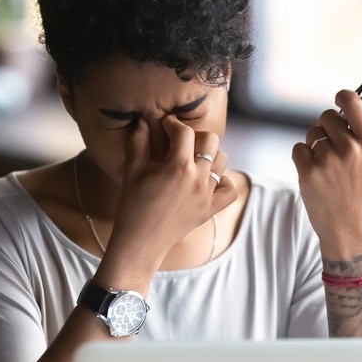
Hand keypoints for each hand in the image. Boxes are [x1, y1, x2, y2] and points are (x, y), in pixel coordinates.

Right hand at [108, 115, 236, 269]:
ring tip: (192, 159)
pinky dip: (223, 181)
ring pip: (222, 160)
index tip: (165, 125)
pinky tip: (207, 179)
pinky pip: (229, 189)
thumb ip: (137, 141)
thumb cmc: (132, 204)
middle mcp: (198, 178)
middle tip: (180, 141)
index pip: (184, 132)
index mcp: (178, 166)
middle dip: (195, 135)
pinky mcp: (211, 209)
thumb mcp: (132, 169)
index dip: (172, 124)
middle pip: (211, 140)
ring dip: (209, 154)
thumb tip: (142, 120)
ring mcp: (208, 195)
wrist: (141, 241)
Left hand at [291, 90, 361, 260]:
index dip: (342, 97)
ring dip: (315, 145)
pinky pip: (298, 148)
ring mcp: (327, 161)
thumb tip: (353, 102)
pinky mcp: (307, 171)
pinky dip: (303, 157)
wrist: (348, 224)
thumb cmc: (361, 188)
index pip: (352, 102)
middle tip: (333, 146)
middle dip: (327, 128)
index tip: (338, 99)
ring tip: (327, 165)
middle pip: (326, 117)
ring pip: (312, 134)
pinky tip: (314, 172)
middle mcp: (350, 150)